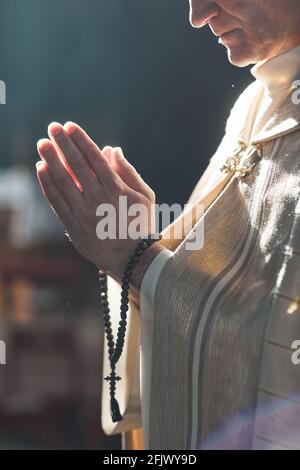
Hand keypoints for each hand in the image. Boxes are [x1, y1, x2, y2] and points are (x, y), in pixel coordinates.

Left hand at [36, 121, 162, 285]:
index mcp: (116, 189)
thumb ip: (128, 171)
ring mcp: (83, 212)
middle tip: (53, 127)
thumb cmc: (140, 224)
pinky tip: (41, 169)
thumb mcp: (144, 196)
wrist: (131, 258)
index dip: (81, 140)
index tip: (70, 126)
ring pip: (63, 181)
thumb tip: (111, 149)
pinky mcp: (72, 225)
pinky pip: (56, 201)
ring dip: (50, 160)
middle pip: (76, 165)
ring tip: (42, 144)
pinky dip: (48, 184)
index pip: (94, 158)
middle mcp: (97, 198)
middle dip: (63, 144)